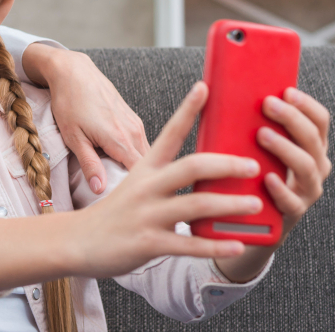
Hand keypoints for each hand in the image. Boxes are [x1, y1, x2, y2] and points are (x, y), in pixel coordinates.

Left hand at [23, 45, 149, 193]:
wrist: (73, 71)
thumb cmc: (69, 102)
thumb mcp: (73, 137)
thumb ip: (89, 164)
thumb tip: (101, 190)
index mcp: (120, 139)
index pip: (142, 174)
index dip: (144, 190)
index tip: (139, 205)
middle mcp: (133, 131)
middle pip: (150, 165)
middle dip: (149, 182)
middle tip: (141, 201)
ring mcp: (135, 123)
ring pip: (148, 153)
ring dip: (145, 168)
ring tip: (137, 187)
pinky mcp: (132, 117)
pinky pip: (142, 142)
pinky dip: (139, 155)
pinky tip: (128, 165)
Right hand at [73, 82, 259, 278]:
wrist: (78, 240)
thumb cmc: (115, 213)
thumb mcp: (135, 186)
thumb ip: (164, 177)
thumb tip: (201, 171)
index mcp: (144, 168)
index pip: (169, 133)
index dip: (187, 110)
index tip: (204, 87)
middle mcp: (146, 187)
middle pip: (190, 167)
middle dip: (226, 165)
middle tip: (253, 164)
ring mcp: (146, 215)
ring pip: (195, 205)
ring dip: (230, 204)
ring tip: (257, 204)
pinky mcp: (148, 243)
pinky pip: (188, 244)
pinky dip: (215, 246)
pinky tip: (237, 245)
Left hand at [260, 88, 330, 235]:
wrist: (253, 219)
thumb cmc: (253, 171)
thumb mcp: (258, 146)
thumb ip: (254, 125)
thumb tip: (228, 92)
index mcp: (311, 147)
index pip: (320, 121)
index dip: (307, 105)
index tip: (287, 91)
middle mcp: (316, 166)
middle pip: (313, 139)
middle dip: (291, 119)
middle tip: (267, 105)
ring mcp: (307, 190)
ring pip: (306, 166)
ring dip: (284, 148)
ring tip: (262, 135)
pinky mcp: (292, 213)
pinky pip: (292, 201)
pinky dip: (280, 189)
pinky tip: (266, 178)